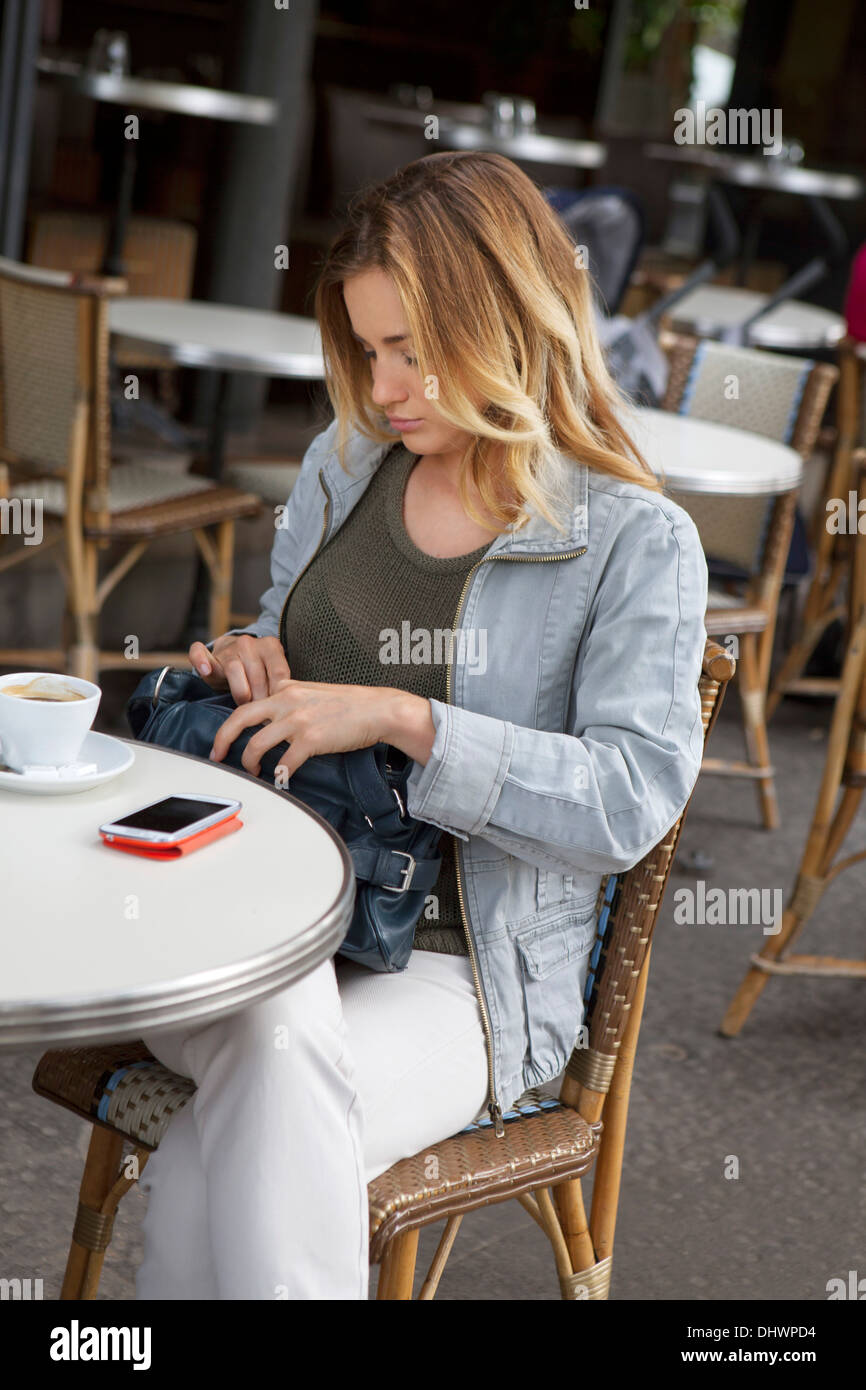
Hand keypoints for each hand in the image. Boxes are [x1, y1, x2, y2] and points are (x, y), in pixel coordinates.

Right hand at [189, 634, 291, 705]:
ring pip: (233, 670)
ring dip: (241, 693)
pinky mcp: (209, 655)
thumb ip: (280, 685)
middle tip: (263, 715)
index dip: (279, 694)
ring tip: (245, 706)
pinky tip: (206, 671)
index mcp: (270, 646)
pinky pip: (199, 653)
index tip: (279, 709)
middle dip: (260, 698)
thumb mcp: (273, 674)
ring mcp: (228, 649)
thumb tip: (287, 708)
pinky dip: (201, 660)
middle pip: (256, 675)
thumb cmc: (259, 671)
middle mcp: (249, 643)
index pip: (278, 672)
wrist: (235, 655)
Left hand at [208, 680, 434, 776]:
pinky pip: (285, 763)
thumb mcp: (313, 692)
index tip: (224, 741)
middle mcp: (287, 702)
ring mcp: (298, 720)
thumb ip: (291, 700)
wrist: (378, 709)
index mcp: (286, 689)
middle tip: (216, 755)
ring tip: (253, 771)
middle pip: (240, 718)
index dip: (231, 724)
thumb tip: (273, 719)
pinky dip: (279, 776)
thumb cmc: (350, 704)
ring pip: (256, 744)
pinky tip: (281, 781)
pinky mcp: (311, 739)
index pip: (248, 704)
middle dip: (222, 740)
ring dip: (249, 763)